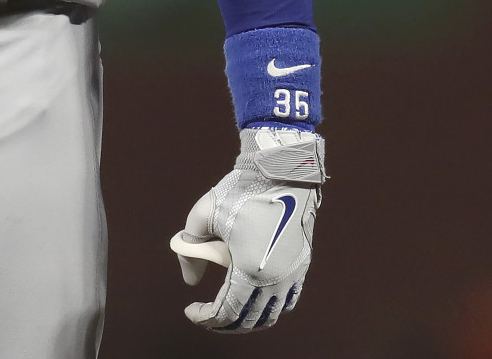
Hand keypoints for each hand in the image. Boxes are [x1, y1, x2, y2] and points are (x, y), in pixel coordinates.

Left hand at [174, 127, 325, 332]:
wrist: (282, 169)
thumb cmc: (241, 190)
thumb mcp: (203, 215)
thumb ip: (189, 250)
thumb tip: (190, 280)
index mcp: (249, 270)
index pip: (225, 313)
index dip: (204, 318)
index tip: (190, 310)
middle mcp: (274, 279)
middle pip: (248, 319)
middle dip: (224, 322)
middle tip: (207, 314)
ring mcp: (292, 273)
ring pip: (271, 313)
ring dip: (248, 318)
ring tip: (230, 310)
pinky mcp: (302, 263)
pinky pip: (288, 298)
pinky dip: (271, 306)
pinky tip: (255, 298)